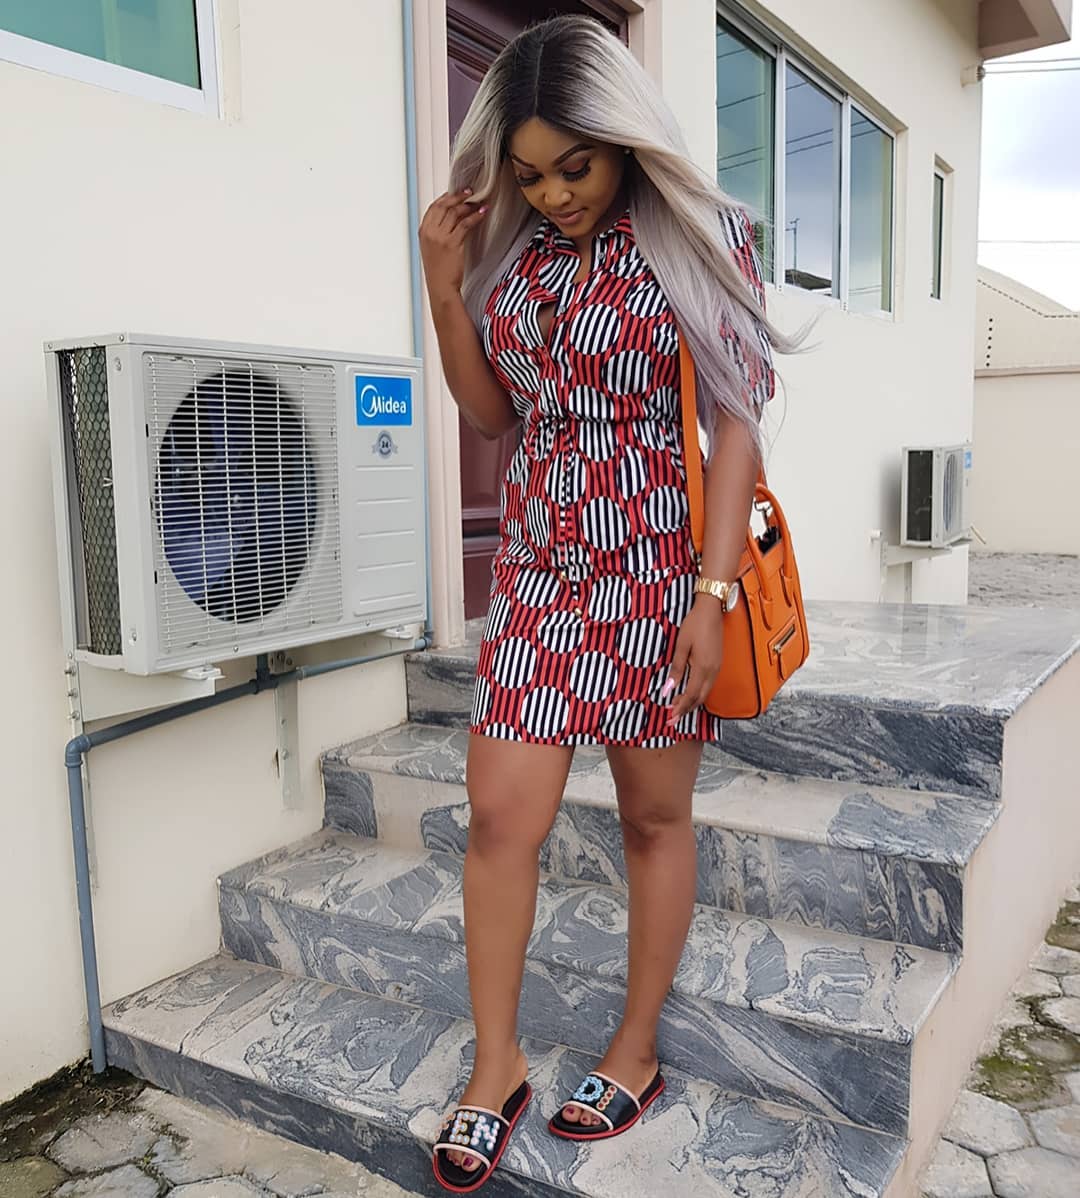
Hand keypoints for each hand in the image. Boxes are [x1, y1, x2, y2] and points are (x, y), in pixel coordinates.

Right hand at [419, 189, 487, 304]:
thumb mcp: (432, 249)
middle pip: (444, 206)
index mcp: (423, 232)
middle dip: (458, 196)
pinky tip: (482, 213)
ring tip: (479, 203)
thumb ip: (437, 233)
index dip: (446, 197)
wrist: (441, 288)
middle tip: (469, 192)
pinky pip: (465, 224)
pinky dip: (475, 216)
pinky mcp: (452, 243)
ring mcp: (440, 237)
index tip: (456, 193)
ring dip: (468, 205)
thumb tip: (451, 219)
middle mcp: (430, 232)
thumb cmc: (438, 272)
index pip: (434, 207)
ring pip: (455, 213)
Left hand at [664, 599, 724, 727]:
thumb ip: (676, 669)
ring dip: (691, 703)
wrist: (711, 609)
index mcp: (703, 668)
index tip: (669, 717)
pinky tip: (689, 694)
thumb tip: (668, 689)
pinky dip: (698, 694)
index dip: (679, 708)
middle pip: (699, 698)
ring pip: (705, 693)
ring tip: (677, 709)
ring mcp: (717, 668)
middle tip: (671, 720)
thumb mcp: (681, 646)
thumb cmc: (694, 624)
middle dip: (685, 710)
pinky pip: (708, 685)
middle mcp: (712, 671)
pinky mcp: (717, 663)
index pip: (690, 695)